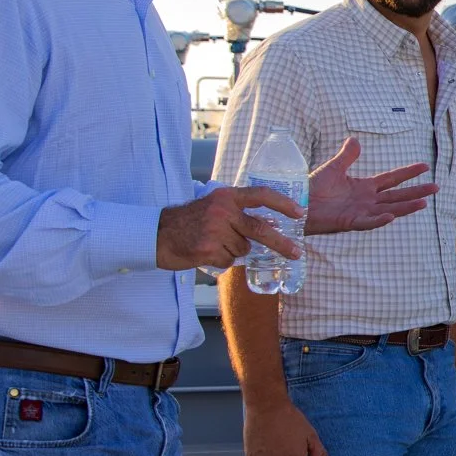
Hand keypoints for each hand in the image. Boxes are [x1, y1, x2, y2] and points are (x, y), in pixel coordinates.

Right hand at [157, 186, 302, 269]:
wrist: (155, 234)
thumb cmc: (187, 221)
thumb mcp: (213, 207)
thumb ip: (238, 213)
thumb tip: (270, 225)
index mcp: (226, 196)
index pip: (260, 195)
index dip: (283, 203)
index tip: (300, 212)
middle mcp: (222, 211)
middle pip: (261, 230)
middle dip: (282, 244)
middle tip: (296, 253)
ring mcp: (215, 231)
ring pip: (243, 249)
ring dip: (233, 251)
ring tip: (213, 243)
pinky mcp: (207, 250)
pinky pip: (229, 260)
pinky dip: (221, 260)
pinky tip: (205, 252)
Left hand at [305, 137, 438, 234]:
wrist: (298, 203)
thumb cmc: (313, 188)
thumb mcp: (333, 168)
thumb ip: (346, 156)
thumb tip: (355, 139)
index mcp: (365, 187)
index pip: (392, 178)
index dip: (408, 172)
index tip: (424, 166)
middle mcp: (367, 200)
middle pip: (398, 195)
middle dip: (417, 191)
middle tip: (436, 187)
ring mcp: (361, 212)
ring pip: (390, 208)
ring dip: (407, 207)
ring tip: (424, 203)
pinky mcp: (350, 222)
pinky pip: (368, 222)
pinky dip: (379, 220)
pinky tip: (392, 216)